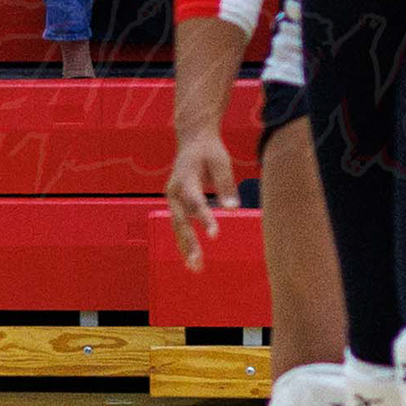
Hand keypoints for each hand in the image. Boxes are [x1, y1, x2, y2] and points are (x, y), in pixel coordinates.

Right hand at [164, 127, 236, 270]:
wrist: (193, 138)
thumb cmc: (209, 150)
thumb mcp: (221, 161)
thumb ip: (226, 185)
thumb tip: (233, 209)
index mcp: (185, 178)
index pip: (195, 202)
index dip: (204, 218)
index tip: (215, 235)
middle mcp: (174, 191)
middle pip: (180, 220)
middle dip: (188, 243)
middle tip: (197, 263)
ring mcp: (172, 198)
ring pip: (177, 226)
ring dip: (185, 247)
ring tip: (194, 267)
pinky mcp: (176, 203)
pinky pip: (179, 225)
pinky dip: (184, 241)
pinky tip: (191, 257)